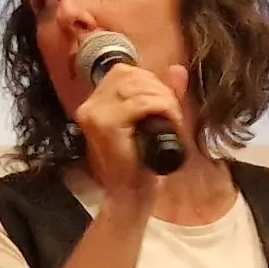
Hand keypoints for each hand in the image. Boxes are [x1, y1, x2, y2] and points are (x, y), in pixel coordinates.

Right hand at [71, 56, 185, 207]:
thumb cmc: (141, 165)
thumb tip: (178, 70)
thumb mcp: (156, 122)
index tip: (166, 103)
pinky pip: (141, 103)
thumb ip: (165, 94)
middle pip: (131, 75)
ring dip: (164, 100)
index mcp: (96, 103)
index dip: (150, 81)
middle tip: (173, 114)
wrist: (132, 197)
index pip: (124, 72)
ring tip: (173, 121)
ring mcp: (95, 115)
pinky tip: (170, 124)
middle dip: (160, 89)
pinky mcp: (105, 126)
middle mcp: (90, 105)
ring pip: (138, 87)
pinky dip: (163, 110)